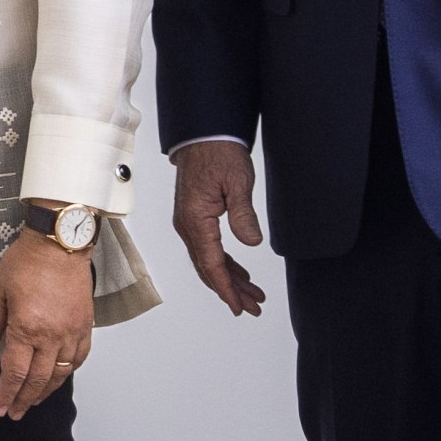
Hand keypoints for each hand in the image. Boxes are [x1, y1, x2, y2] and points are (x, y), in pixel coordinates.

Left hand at [0, 231, 94, 419]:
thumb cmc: (27, 261)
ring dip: (46, 391)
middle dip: (23, 400)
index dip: (5, 394)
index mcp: (27, 328)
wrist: (60, 241)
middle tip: (14, 412)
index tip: (0, 408)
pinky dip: (69, 371)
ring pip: (60, 373)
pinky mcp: (85, 324)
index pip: (14, 373)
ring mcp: (72, 331)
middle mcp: (52, 335)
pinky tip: (59, 377)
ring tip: (33, 400)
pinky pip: (80, 357)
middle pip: (37, 380)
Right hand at [172, 140, 266, 316]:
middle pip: (208, 269)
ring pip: (208, 261)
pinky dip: (224, 264)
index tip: (240, 306)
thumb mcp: (238, 182)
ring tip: (252, 294)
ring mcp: (189, 223)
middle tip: (253, 307)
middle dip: (231, 290)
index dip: (226, 289)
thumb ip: (243, 215)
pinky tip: (239, 272)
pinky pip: (208, 249)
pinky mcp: (195, 218)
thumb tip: (252, 242)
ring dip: (229, 279)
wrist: (204, 134)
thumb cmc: (219, 153)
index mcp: (196, 221)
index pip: (211, 265)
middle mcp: (188, 226)